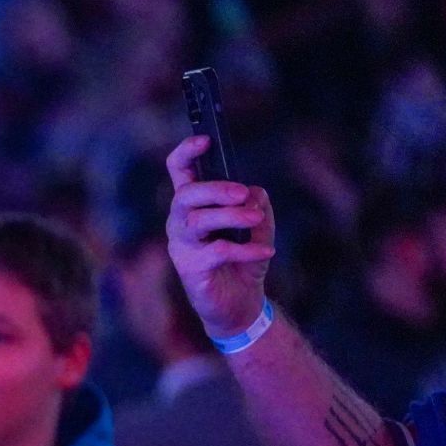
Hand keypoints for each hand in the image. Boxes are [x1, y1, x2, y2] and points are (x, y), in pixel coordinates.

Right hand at [165, 135, 276, 336]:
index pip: (179, 173)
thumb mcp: (258, 230)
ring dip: (229, 216)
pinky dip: (245, 250)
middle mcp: (180, 223)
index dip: (186, 153)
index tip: (205, 140)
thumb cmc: (243, 263)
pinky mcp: (191, 269)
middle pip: (186, 195)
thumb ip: (257, 208)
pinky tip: (266, 252)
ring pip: (197, 220)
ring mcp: (182, 247)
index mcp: (193, 207)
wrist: (240, 305)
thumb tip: (253, 193)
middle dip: (214, 189)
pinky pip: (217, 252)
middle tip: (242, 194)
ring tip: (254, 219)